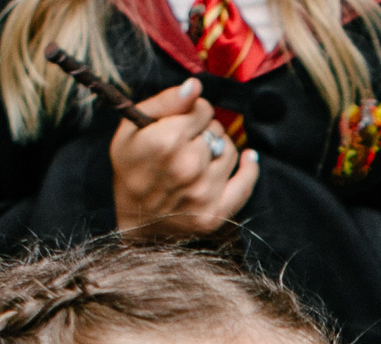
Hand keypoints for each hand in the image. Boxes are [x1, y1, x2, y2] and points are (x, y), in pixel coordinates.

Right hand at [111, 79, 259, 237]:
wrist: (134, 221)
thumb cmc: (130, 169)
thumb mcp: (131, 129)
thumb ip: (165, 102)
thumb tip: (195, 86)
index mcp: (165, 142)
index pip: (203, 109)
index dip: (194, 112)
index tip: (185, 121)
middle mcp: (188, 166)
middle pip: (216, 129)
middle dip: (205, 131)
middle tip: (188, 143)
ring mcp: (203, 192)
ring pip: (231, 151)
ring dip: (220, 149)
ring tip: (202, 157)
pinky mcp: (215, 213)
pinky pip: (246, 182)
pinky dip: (250, 167)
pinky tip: (249, 158)